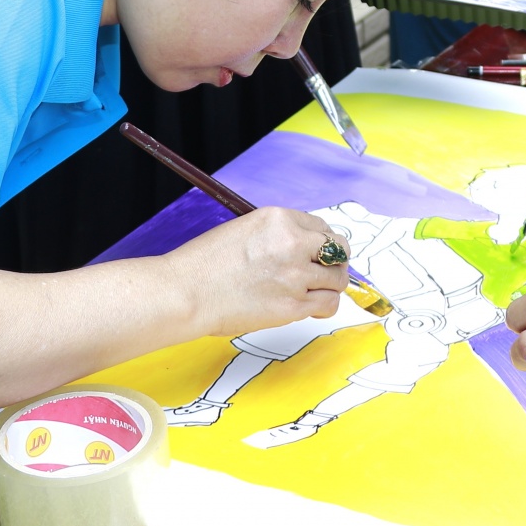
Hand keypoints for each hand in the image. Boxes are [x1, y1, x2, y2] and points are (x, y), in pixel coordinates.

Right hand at [164, 207, 346, 335]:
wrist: (187, 292)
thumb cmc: (206, 264)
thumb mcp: (245, 231)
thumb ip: (278, 236)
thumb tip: (303, 249)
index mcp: (279, 219)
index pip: (321, 228)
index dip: (322, 243)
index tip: (317, 253)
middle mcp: (293, 243)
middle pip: (338, 250)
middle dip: (335, 261)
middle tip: (324, 271)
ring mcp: (296, 276)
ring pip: (337, 279)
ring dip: (330, 284)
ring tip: (316, 290)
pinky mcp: (293, 306)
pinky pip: (328, 304)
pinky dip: (325, 305)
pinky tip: (313, 306)